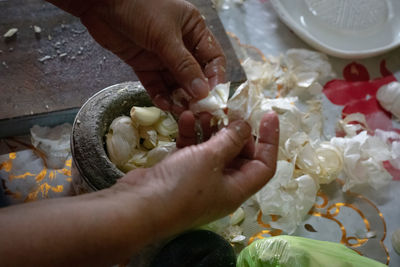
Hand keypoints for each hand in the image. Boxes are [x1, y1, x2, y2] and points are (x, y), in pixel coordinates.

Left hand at [75, 0, 225, 111]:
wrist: (100, 2)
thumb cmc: (139, 8)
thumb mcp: (165, 36)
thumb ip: (183, 66)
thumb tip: (202, 92)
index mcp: (193, 30)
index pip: (213, 58)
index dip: (215, 78)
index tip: (213, 96)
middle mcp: (181, 44)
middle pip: (195, 75)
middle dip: (195, 92)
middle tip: (196, 110)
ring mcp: (162, 56)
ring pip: (175, 83)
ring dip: (178, 97)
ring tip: (179, 110)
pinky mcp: (144, 64)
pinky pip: (156, 84)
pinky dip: (160, 95)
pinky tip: (163, 104)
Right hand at [119, 112, 278, 235]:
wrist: (138, 206)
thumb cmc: (181, 186)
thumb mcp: (211, 159)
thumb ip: (231, 139)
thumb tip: (246, 125)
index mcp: (237, 189)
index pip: (265, 165)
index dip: (270, 140)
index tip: (269, 115)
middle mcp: (222, 186)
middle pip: (240, 155)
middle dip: (236, 131)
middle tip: (229, 110)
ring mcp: (200, 179)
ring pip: (214, 150)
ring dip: (211, 129)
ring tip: (205, 110)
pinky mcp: (181, 172)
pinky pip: (192, 151)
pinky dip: (191, 135)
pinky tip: (185, 118)